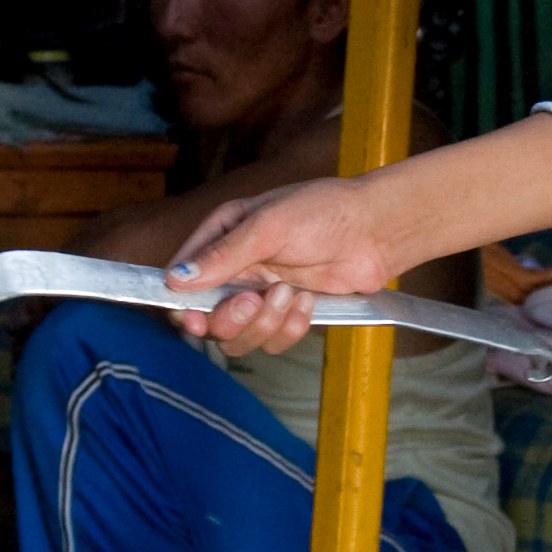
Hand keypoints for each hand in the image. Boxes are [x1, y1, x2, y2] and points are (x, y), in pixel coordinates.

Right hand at [164, 177, 400, 355]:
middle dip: (231, 318)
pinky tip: (307, 301)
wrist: (375, 230)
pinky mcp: (287, 313)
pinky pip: (274, 340)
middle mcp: (236, 269)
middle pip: (209, 318)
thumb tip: (177, 278)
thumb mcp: (268, 225)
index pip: (183, 279)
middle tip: (254, 302)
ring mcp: (262, 294)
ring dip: (265, 322)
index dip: (182, 304)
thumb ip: (223, 255)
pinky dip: (291, 326)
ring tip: (290, 294)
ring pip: (240, 337)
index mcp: (222, 236)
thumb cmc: (324, 212)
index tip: (194, 317)